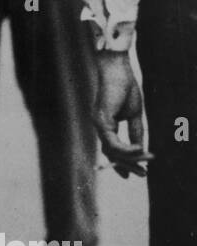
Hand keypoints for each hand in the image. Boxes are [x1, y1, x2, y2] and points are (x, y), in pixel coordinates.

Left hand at [93, 51, 151, 177]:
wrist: (118, 70)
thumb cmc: (125, 87)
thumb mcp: (134, 114)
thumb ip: (136, 132)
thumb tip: (140, 150)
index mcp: (106, 125)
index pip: (112, 149)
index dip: (122, 163)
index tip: (131, 175)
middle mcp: (99, 126)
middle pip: (112, 154)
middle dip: (128, 166)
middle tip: (143, 175)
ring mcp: (99, 124)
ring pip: (113, 151)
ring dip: (131, 158)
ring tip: (147, 160)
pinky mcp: (102, 121)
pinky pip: (113, 143)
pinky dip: (127, 149)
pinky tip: (140, 150)